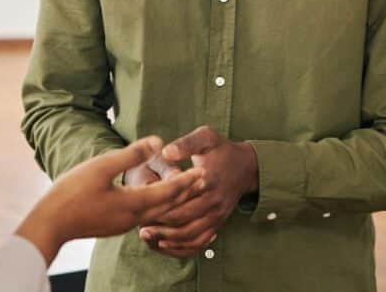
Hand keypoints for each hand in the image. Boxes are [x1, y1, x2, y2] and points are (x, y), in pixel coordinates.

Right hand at [15, 137, 205, 264]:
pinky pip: (146, 218)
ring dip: (173, 202)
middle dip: (186, 192)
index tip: (203, 170)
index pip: (169, 191)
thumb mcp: (102, 166)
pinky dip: (158, 210)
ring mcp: (123, 224)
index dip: (187, 180)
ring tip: (184, 191)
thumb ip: (131, 154)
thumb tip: (157, 141)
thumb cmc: (72, 192)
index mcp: (134, 202)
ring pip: (158, 214)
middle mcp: (134, 217)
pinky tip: (155, 205)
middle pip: (169, 205)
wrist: (50, 224)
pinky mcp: (114, 226)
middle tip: (204, 181)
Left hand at [138, 126, 257, 258]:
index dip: (159, 206)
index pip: (180, 200)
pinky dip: (182, 248)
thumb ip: (186, 143)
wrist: (247, 166)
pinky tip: (165, 245)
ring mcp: (218, 215)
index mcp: (208, 181)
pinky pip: (201, 243)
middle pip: (183, 222)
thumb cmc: (221, 149)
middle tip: (138, 226)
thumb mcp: (206, 137)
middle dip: (159, 226)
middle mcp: (214, 202)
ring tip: (148, 237)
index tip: (140, 207)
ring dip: (168, 240)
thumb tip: (165, 151)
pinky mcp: (218, 223)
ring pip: (191, 237)